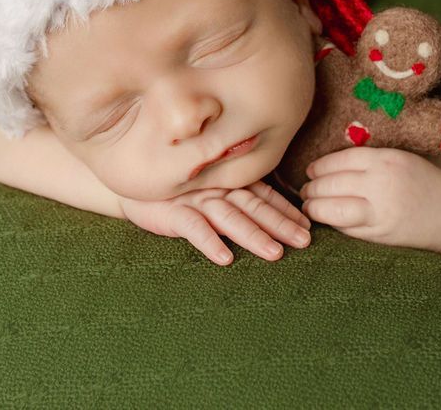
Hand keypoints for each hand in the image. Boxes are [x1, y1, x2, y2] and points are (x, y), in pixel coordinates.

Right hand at [119, 180, 311, 265]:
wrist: (133, 184)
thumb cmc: (178, 190)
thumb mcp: (211, 189)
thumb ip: (238, 197)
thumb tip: (274, 214)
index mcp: (228, 182)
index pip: (263, 196)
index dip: (286, 210)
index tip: (308, 225)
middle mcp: (217, 188)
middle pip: (254, 207)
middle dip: (281, 224)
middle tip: (304, 241)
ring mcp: (196, 199)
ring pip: (230, 217)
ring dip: (253, 235)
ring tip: (274, 252)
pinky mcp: (172, 212)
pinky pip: (193, 228)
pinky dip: (209, 241)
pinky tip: (225, 258)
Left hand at [299, 147, 440, 253]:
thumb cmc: (428, 182)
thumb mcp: (403, 157)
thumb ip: (372, 157)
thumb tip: (332, 159)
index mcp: (387, 159)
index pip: (340, 160)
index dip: (320, 166)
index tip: (311, 169)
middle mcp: (381, 184)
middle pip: (331, 184)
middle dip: (312, 187)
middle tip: (305, 189)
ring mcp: (380, 211)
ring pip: (332, 209)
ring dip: (314, 207)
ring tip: (309, 206)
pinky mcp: (381, 234)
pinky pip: (346, 229)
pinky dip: (332, 223)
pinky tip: (327, 219)